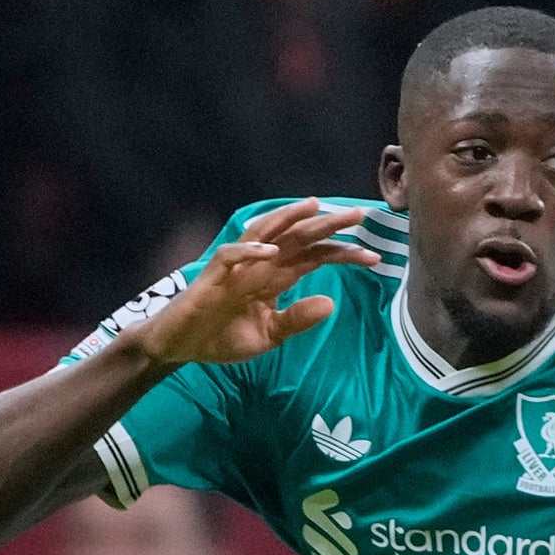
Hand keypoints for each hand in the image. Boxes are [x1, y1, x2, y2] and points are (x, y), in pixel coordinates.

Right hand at [121, 200, 377, 369]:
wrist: (180, 347)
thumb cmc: (221, 337)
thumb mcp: (268, 335)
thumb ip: (297, 320)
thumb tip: (331, 304)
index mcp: (275, 276)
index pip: (315, 257)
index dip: (342, 254)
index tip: (374, 258)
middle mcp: (259, 264)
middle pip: (297, 236)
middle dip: (327, 224)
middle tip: (359, 214)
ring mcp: (236, 266)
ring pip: (264, 232)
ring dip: (288, 219)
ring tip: (315, 207)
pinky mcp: (212, 276)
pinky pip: (230, 256)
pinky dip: (248, 251)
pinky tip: (270, 251)